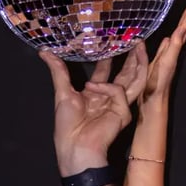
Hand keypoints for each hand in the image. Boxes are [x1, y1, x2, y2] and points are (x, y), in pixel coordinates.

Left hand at [39, 43, 148, 174]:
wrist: (74, 146)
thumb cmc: (67, 126)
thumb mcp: (62, 92)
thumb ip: (58, 71)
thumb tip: (45, 52)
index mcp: (96, 94)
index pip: (106, 72)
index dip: (109, 56)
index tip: (111, 38)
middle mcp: (109, 99)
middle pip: (126, 74)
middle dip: (132, 57)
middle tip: (136, 39)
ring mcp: (118, 106)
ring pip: (134, 81)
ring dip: (138, 63)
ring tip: (140, 46)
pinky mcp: (123, 113)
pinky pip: (118, 91)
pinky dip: (105, 87)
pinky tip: (90, 87)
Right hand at [140, 5, 185, 115]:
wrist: (152, 102)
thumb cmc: (158, 85)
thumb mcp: (166, 63)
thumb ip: (174, 47)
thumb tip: (182, 29)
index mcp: (174, 52)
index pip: (183, 32)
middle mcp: (171, 54)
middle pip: (180, 34)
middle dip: (185, 21)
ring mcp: (165, 60)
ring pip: (173, 41)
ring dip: (176, 30)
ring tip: (180, 20)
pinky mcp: (157, 65)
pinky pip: (163, 49)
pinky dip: (165, 42)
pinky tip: (164, 40)